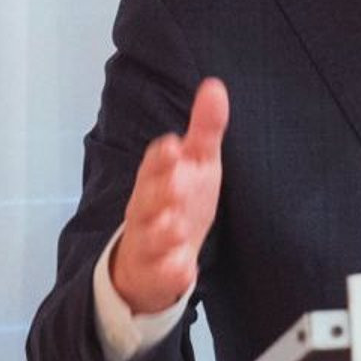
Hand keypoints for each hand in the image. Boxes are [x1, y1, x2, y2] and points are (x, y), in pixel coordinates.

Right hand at [109, 78, 228, 314]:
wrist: (158, 257)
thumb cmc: (179, 201)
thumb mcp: (196, 163)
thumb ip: (204, 129)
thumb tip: (214, 86)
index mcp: (157, 180)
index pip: (154, 165)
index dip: (161, 158)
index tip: (173, 146)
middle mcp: (148, 210)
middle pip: (147, 200)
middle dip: (159, 191)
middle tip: (175, 183)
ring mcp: (149, 242)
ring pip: (150, 238)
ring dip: (163, 232)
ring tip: (176, 228)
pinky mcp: (158, 273)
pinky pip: (163, 274)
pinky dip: (172, 273)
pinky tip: (184, 271)